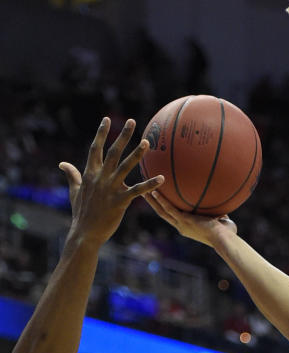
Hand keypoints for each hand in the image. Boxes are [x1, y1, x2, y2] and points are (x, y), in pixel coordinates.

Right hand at [60, 118, 164, 244]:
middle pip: (112, 152)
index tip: (107, 120)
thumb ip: (72, 175)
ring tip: (147, 142)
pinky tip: (162, 178)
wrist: (85, 233)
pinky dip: (150, 184)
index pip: (95, 149)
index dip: (101, 134)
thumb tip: (62, 164)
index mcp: (89, 174)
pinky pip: (137, 190)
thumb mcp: (74, 191)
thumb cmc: (81, 212)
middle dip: (122, 136)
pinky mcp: (120, 201)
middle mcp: (100, 178)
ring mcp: (110, 188)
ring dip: (136, 154)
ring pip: (125, 167)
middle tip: (132, 121)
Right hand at [144, 190, 236, 246]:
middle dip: (154, 204)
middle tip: (146, 194)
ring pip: (162, 211)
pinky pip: (170, 208)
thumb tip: (224, 202)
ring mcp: (182, 224)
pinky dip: (162, 200)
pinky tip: (155, 191)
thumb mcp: (221, 221)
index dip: (166, 209)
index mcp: (187, 227)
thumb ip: (219, 213)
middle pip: (163, 214)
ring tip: (145, 191)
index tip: (161, 202)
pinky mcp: (184, 220)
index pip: (173, 217)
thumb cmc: (227, 233)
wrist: (224, 239)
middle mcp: (182, 227)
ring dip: (153, 201)